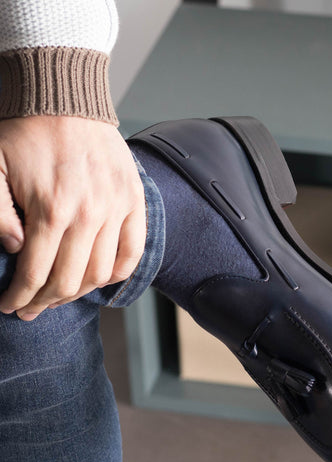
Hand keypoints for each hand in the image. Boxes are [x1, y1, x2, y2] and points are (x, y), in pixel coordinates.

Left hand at [0, 116, 145, 319]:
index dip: (20, 298)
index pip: (35, 274)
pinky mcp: (133, 203)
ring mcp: (116, 209)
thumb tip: (16, 251)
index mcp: (51, 209)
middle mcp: (89, 215)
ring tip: (62, 294)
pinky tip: (101, 280)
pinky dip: (119, 274)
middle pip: (69, 280)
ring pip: (101, 273)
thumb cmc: (24, 131)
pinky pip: (133, 252)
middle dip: (46, 302)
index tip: (10, 307)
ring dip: (79, 292)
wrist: (65, 97)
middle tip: (31, 308)